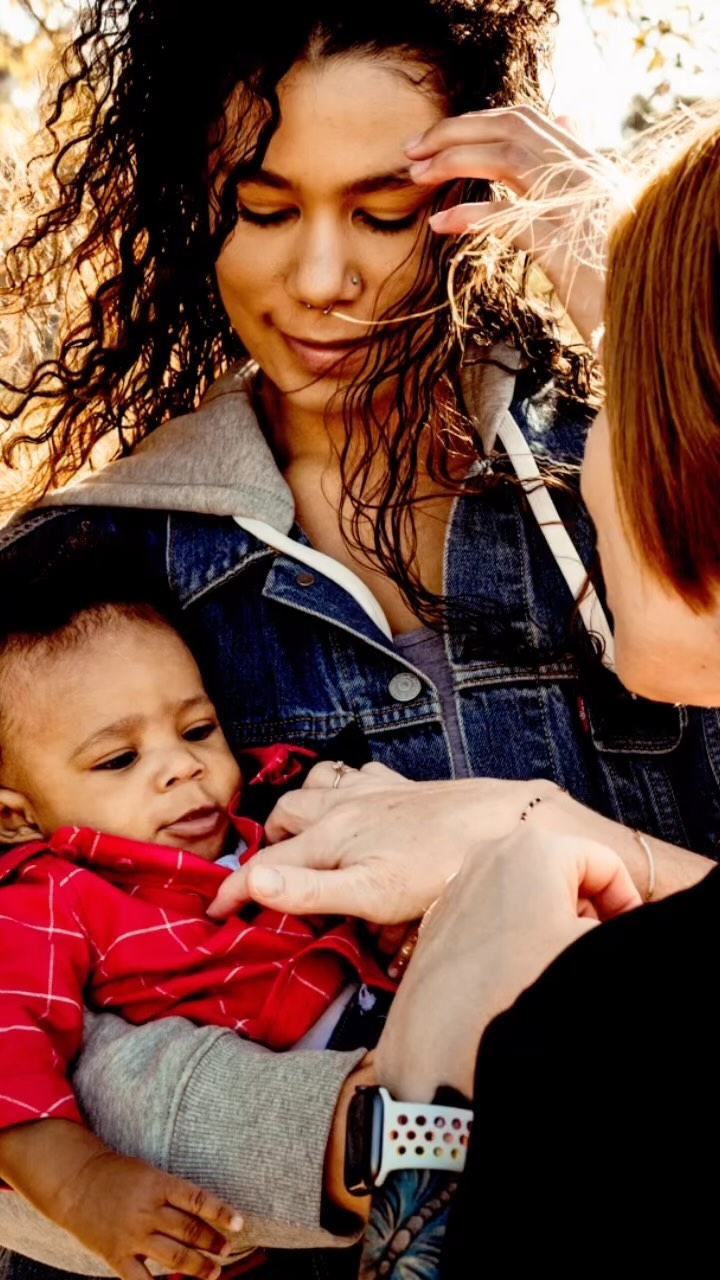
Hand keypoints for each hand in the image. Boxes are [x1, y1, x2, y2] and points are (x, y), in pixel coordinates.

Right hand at [0, 1119, 242, 1279]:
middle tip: (228, 1249)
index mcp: (158, 1184)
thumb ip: (171, 1193)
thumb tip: (201, 1213)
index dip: (221, 1213)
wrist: (76, 1182)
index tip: (239, 1224)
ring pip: (173, 1256)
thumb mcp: (148, 1173)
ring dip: (197, 1266)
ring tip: (214, 1272)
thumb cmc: (117, 1175)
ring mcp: (132, 1235)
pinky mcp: (116, 1255)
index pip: (198, 1200)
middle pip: (189, 1231)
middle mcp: (148, 1210)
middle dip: (213, 1242)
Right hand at [207, 764, 562, 923]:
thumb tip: (252, 882)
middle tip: (269, 877)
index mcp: (330, 838)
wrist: (501, 822)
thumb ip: (309, 890)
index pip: (266, 866)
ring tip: (300, 838)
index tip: (214, 914)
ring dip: (298, 809)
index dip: (234, 891)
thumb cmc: (440, 867)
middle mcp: (343, 807)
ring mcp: (373, 792)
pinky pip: (355, 774)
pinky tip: (354, 803)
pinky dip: (340, 787)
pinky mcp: (402, 786)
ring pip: (314, 787)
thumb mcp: (372, 893)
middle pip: (283, 816)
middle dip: (267, 843)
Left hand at [374, 826, 640, 1101]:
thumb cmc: (520, 989)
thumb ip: (625, 931)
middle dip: (587, 914)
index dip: (627, 904)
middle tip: (590, 956)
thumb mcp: (592, 952)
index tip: (626, 939)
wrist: (443, 1044)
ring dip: (552, 927)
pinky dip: (516, 936)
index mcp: (535, 846)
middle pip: (566, 875)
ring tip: (552, 970)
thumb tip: (626, 931)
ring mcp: (461, 882)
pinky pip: (496, 913)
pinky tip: (516, 978)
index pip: (606, 864)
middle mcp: (491, 852)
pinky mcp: (442, 914)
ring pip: (530, 895)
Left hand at [406, 105, 612, 343]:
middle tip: (413, 151)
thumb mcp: (591, 227)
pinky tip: (440, 225)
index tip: (438, 138)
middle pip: (514, 128)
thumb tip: (560, 137)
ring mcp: (578, 208)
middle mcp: (587, 178)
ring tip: (418, 176)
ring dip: (457, 160)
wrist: (640, 324)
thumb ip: (569, 188)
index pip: (530, 122)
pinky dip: (471, 216)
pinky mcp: (566, 247)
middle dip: (457, 132)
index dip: (479, 123)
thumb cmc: (611, 284)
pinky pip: (510, 217)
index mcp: (589, 170)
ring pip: (510, 157)